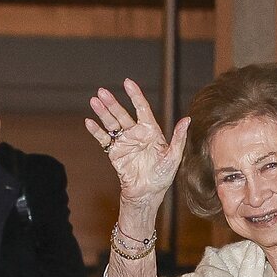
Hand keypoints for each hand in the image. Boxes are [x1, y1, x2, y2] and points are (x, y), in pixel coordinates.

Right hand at [86, 78, 189, 207]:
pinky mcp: (114, 152)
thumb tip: (187, 119)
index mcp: (151, 131)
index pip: (142, 109)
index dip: (135, 95)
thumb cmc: (162, 176)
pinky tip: (89, 122)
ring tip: (94, 101)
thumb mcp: (173, 157)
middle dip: (112, 103)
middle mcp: (136, 133)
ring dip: (102, 112)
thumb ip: (179, 138)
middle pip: (122, 114)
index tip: (128, 82)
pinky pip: (104, 139)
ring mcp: (124, 142)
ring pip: (111, 123)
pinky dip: (96, 131)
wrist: (147, 193)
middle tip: (102, 92)